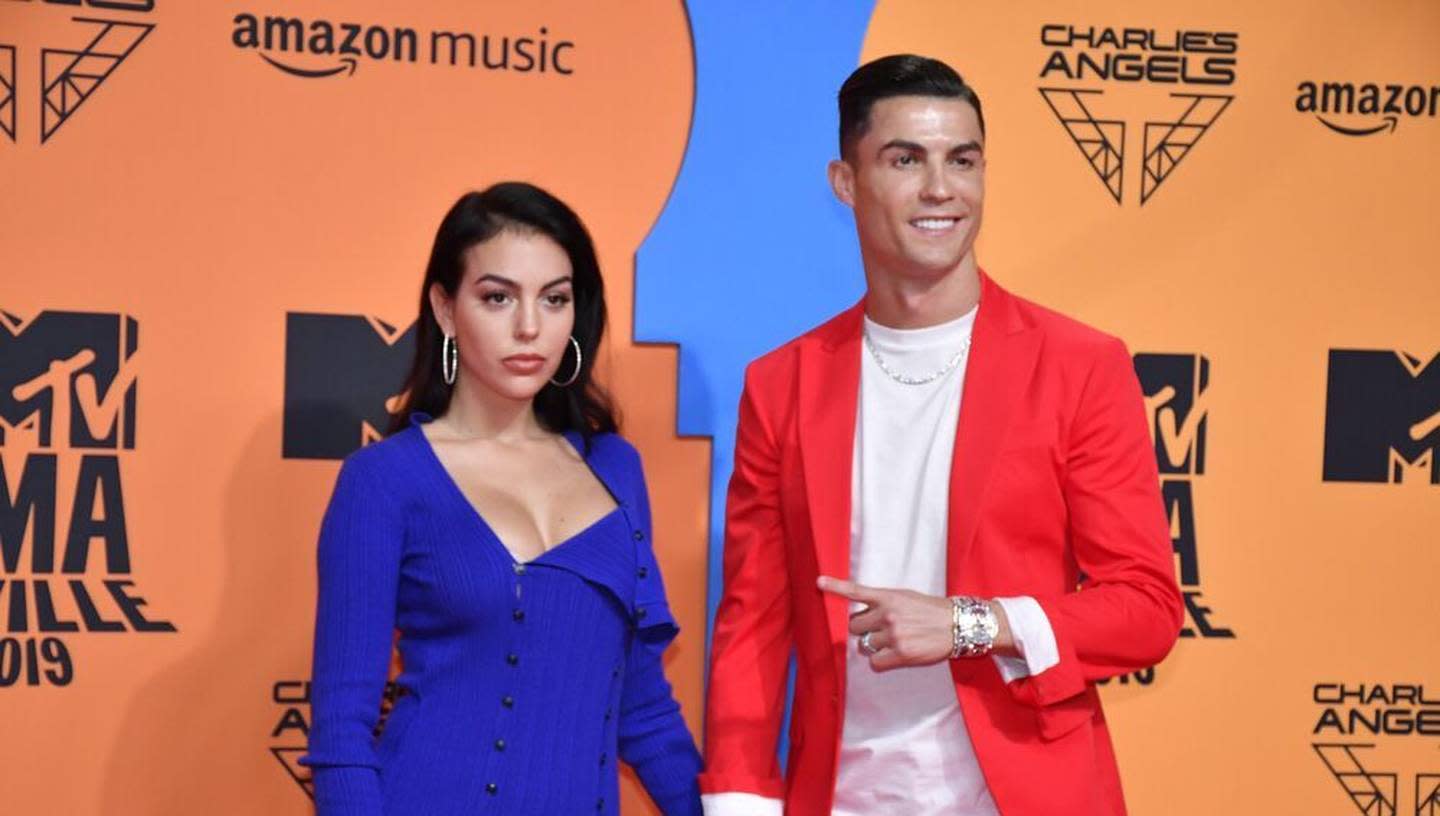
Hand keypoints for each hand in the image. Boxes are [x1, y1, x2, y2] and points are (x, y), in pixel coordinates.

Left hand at [816, 576, 1014, 671]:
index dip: (835, 586)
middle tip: (881, 630)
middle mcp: (888, 614)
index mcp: (888, 597)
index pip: (856, 591)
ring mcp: (894, 635)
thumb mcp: (905, 597)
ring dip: (874, 647)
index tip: (818, 582)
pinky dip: (880, 663)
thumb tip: (860, 615)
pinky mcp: (901, 654)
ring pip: (864, 646)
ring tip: (894, 642)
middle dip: (864, 630)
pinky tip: (892, 657)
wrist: (957, 625)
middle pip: (854, 627)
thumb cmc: (930, 610)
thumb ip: (883, 602)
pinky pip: (875, 663)